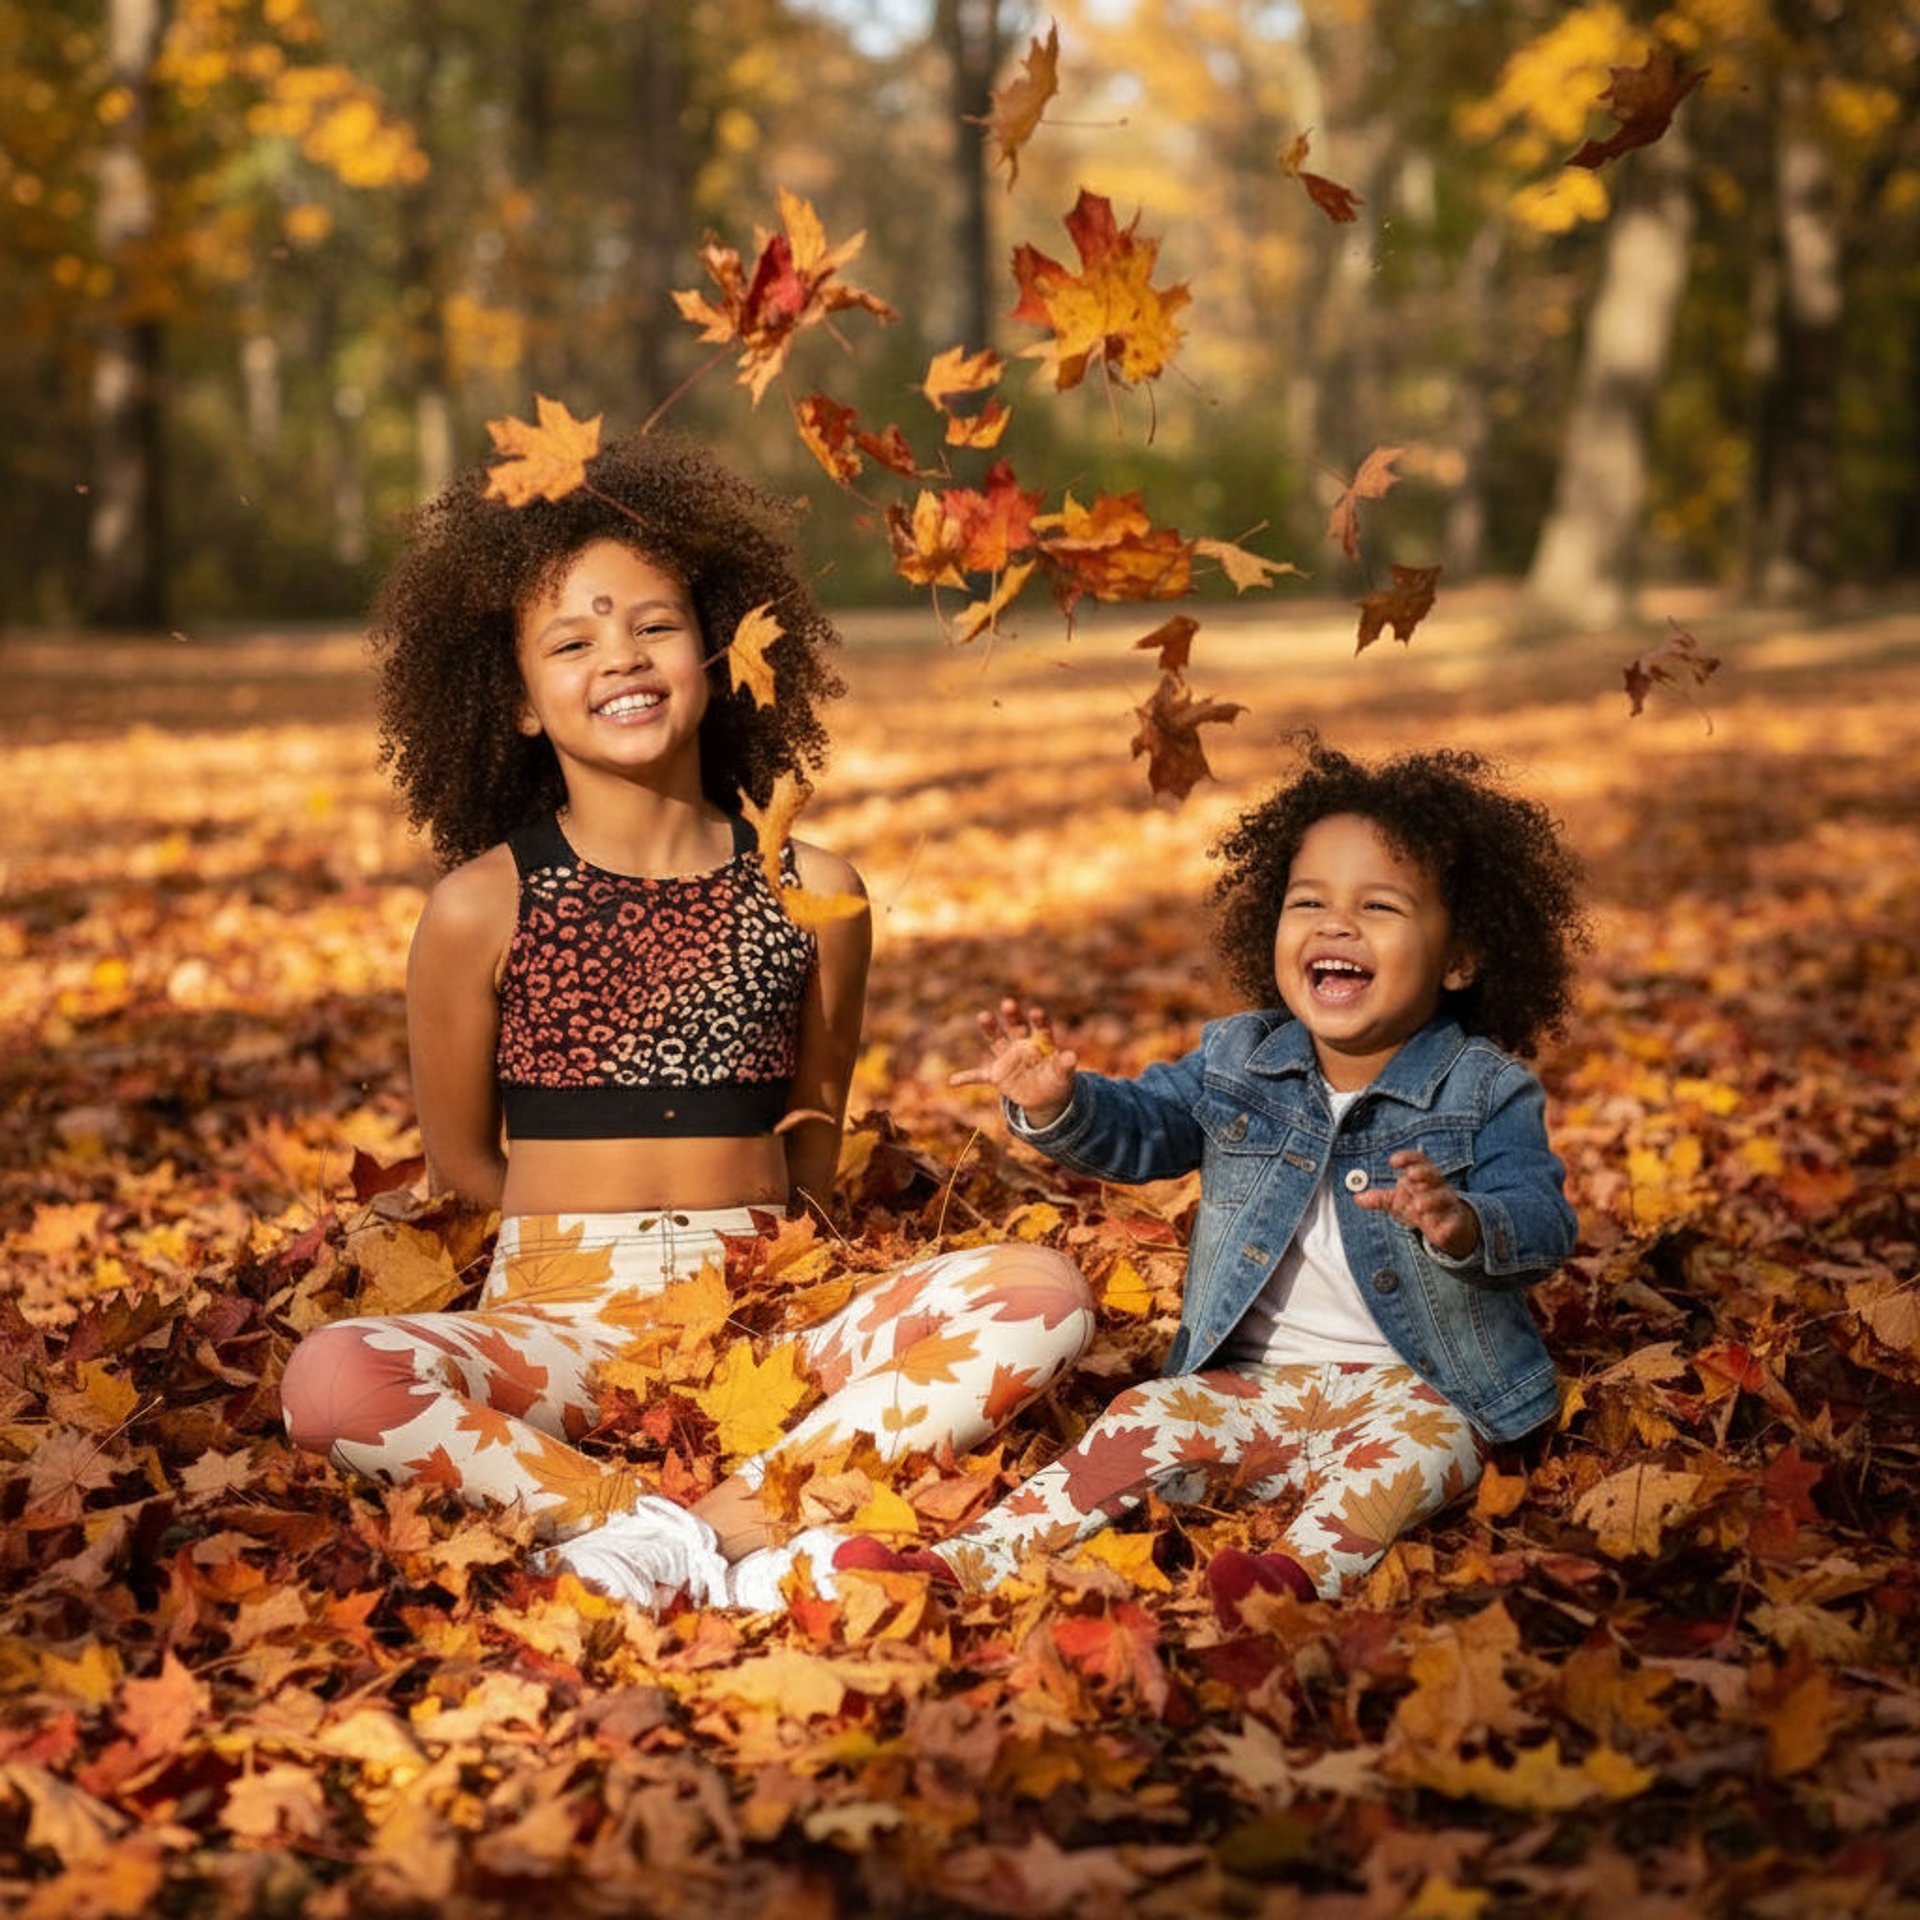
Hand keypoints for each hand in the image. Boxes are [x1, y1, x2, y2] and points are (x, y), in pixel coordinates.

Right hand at [948, 998, 1078, 1127]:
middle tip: (1009, 1003)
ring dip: (990, 1029)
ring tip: (983, 1016)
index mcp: (1041, 1043)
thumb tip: (1072, 1056)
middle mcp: (1022, 1045)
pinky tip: (953, 1081)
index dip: (1038, 1019)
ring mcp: (1008, 1059)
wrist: (1044, 1097)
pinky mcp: (997, 1075)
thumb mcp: (1063, 1075)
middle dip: (1012, 1015)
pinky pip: (980, 1075)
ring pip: (997, 1041)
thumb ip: (1064, 1065)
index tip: (1036, 1011)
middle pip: (1016, 1027)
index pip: (1041, 1027)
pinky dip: (967, 1078)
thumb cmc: (1055, 1080)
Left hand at [1354, 1149, 1480, 1258]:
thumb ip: (1380, 1199)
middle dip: (1422, 1173)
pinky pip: (1451, 1222)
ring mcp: (1448, 1203)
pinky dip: (1443, 1224)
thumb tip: (1357, 1198)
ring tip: (1417, 1206)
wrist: (1448, 1226)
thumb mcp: (1399, 1202)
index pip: (1419, 1160)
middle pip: (1433, 1174)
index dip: (1407, 1158)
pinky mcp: (1455, 1222)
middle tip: (1410, 1175)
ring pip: (1443, 1197)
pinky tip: (1435, 1227)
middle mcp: (1438, 1186)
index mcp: (1424, 1176)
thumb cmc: (1422, 1207)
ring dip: (1430, 1200)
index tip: (1393, 1161)